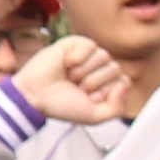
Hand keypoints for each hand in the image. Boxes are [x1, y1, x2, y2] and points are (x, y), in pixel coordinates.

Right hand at [10, 34, 126, 125]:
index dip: (107, 92)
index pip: (123, 81)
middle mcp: (97, 68)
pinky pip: (91, 45)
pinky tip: (66, 64)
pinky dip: (78, 58)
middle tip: (75, 87)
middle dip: (94, 83)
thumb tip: (124, 82)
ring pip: (104, 56)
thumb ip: (118, 108)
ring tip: (69, 76)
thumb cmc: (61, 105)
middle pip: (115, 69)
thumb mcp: (94, 116)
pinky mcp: (74, 44)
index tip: (88, 98)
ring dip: (84, 72)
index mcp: (104, 83)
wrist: (35, 96)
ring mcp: (87, 55)